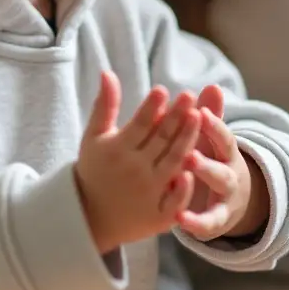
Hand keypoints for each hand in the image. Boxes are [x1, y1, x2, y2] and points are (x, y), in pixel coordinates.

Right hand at [75, 72, 198, 252]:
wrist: (90, 216)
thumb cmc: (94, 169)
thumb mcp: (94, 136)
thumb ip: (105, 105)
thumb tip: (108, 72)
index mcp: (117, 151)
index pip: (139, 125)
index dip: (151, 107)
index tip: (163, 90)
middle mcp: (133, 171)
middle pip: (160, 140)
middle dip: (175, 116)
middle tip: (189, 95)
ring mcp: (148, 194)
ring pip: (173, 162)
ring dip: (187, 139)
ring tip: (198, 115)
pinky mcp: (159, 215)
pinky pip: (176, 198)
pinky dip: (184, 183)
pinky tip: (195, 161)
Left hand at [177, 86, 268, 242]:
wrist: (231, 200)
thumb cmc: (213, 159)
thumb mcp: (212, 140)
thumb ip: (211, 116)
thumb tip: (213, 86)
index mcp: (225, 150)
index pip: (222, 136)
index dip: (213, 125)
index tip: (200, 112)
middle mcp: (229, 171)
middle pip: (222, 164)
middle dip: (206, 158)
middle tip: (188, 153)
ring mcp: (226, 197)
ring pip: (218, 188)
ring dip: (203, 183)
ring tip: (185, 178)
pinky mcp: (216, 220)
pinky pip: (208, 223)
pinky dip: (197, 222)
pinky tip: (181, 219)